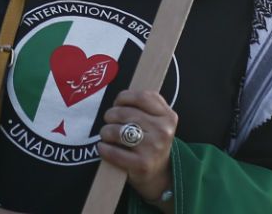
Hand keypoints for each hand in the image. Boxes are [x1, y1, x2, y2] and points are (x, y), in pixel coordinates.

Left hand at [98, 89, 178, 208]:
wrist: (159, 174)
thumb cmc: (152, 141)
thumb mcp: (158, 120)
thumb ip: (145, 105)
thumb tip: (121, 97)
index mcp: (168, 116)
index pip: (142, 97)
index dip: (124, 97)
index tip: (118, 103)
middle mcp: (163, 131)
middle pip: (125, 113)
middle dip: (111, 115)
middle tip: (109, 120)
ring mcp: (153, 148)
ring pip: (117, 131)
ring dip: (106, 131)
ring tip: (106, 134)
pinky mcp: (142, 164)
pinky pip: (114, 152)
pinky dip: (104, 148)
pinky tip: (103, 147)